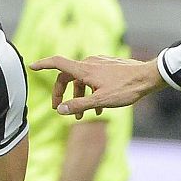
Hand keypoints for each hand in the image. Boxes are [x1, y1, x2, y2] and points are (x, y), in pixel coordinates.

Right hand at [32, 55, 163, 117]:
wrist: (148, 77)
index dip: (43, 65)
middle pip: (67, 76)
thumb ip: (78, 105)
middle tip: (59, 109)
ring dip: (79, 97)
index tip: (31, 67)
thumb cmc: (126, 89)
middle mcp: (89, 64)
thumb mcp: (101, 101)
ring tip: (83, 116)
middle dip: (62, 93)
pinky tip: (99, 109)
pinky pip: (93, 80)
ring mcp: (100, 64)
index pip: (58, 63)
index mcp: (84, 70)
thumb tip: (60, 110)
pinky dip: (91, 93)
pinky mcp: (109, 67)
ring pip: (81, 80)